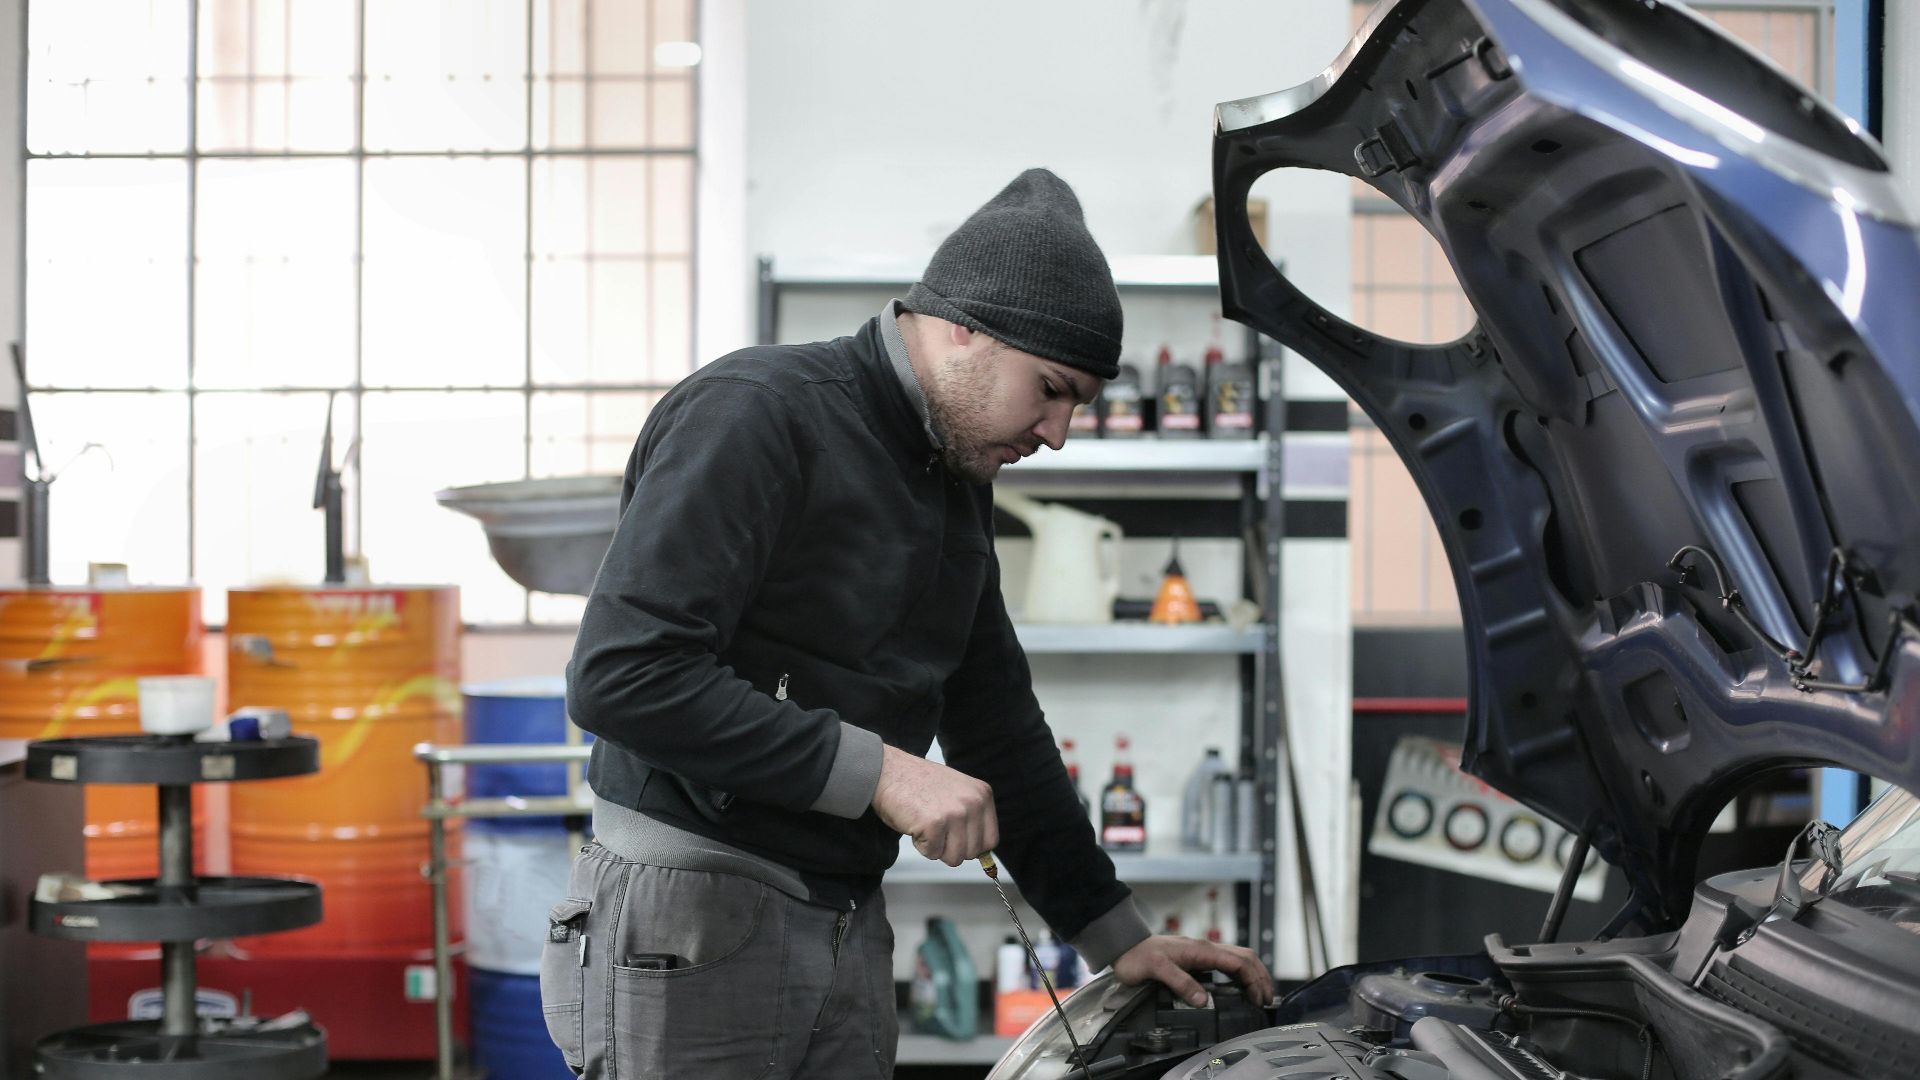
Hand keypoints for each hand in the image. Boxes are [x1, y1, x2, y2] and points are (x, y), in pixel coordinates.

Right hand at [871, 744, 998, 865]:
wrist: (888, 771)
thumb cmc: (918, 784)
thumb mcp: (957, 793)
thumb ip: (972, 817)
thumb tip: (981, 854)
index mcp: (982, 794)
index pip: (990, 841)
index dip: (970, 845)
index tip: (955, 837)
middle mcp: (973, 803)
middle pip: (972, 853)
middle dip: (951, 847)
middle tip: (935, 827)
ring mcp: (954, 813)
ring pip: (954, 858)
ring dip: (936, 847)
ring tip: (926, 824)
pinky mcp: (934, 824)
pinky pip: (932, 854)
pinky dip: (920, 844)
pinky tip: (915, 823)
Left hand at [1110, 934, 1273, 1007]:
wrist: (1124, 945)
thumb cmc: (1138, 956)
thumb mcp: (1157, 970)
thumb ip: (1180, 982)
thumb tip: (1203, 1000)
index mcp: (1201, 950)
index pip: (1238, 963)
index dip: (1253, 981)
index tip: (1258, 999)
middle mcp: (1206, 949)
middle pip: (1245, 958)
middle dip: (1260, 977)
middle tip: (1267, 999)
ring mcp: (1202, 953)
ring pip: (1238, 959)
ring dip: (1253, 974)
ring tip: (1260, 994)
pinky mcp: (1197, 958)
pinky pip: (1227, 963)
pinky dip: (1240, 974)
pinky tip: (1241, 987)